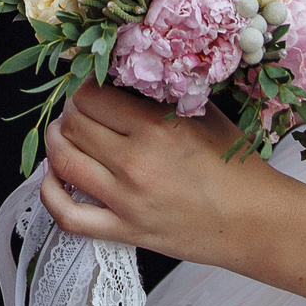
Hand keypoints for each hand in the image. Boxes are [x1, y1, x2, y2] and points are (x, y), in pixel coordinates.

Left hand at [40, 82, 275, 270]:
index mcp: (156, 128)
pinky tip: (56, 178)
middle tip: (83, 113)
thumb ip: (160, 94)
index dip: (86, 88)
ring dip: (56, 144)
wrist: (254, 221)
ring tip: (65, 137)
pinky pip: (68, 216)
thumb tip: (122, 73)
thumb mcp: (202, 114)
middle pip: (72, 125)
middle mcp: (135, 163)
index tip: (95, 90)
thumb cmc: (234, 165)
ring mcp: (126, 201)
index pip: (92, 96)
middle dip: (71, 113)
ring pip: (63, 162)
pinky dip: (51, 194)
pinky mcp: (124, 231)